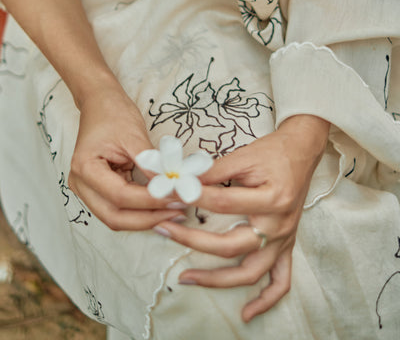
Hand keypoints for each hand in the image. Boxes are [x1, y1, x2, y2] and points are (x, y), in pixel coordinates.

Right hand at [68, 80, 185, 229]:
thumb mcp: (134, 136)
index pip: (120, 196)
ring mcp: (87, 190)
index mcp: (85, 168)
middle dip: (148, 219)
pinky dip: (141, 212)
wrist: (99, 102)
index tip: (177, 198)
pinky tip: (162, 208)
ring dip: (146, 219)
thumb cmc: (113, 113)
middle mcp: (81, 184)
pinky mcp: (98, 191)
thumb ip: (151, 164)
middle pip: (114, 217)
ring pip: (116, 218)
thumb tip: (173, 188)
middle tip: (178, 213)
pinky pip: (119, 209)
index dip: (151, 201)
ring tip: (174, 213)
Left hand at [153, 115, 329, 320]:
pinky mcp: (287, 245)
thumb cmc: (272, 152)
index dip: (193, 199)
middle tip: (164, 231)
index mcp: (271, 199)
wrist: (301, 151)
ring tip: (185, 278)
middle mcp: (279, 225)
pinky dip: (265, 301)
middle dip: (192, 241)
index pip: (223, 204)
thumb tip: (181, 182)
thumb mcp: (243, 155)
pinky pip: (281, 282)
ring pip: (250, 272)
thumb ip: (214, 171)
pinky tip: (246, 313)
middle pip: (231, 245)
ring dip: (217, 280)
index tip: (168, 195)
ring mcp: (284, 239)